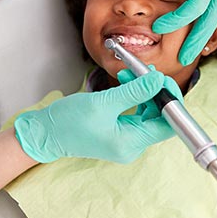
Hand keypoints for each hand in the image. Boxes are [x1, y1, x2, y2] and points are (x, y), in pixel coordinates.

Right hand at [13, 70, 174, 163]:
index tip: (163, 80)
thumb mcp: (104, 102)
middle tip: (145, 72)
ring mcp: (126, 140)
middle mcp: (132, 145)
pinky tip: (126, 82)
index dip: (170, 100)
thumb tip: (158, 80)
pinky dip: (134, 97)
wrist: (45, 133)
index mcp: (131, 143)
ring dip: (143, 91)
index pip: (168, 125)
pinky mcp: (119, 133)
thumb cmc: (68, 122)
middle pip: (160, 118)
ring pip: (148, 113)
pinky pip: (136, 114)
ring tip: (130, 73)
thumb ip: (135, 91)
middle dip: (155, 92)